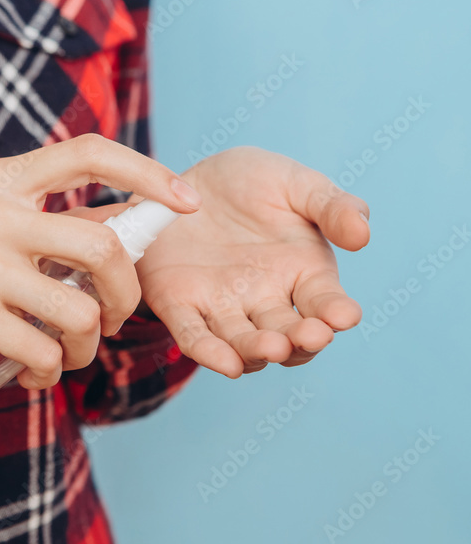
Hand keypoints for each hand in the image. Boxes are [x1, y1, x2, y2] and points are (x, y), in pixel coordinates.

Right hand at [0, 135, 200, 413]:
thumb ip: (48, 228)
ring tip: (66, 354)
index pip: (88, 152)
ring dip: (88, 346)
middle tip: (116, 319)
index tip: (186, 203)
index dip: (147, 172)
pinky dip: (52, 371)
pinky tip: (33, 371)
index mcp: (1, 182)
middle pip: (103, 246)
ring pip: (82, 312)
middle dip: (128, 294)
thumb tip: (132, 235)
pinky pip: (46, 351)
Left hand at [133, 146, 370, 377]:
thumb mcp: (294, 184)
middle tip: (311, 337)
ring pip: (243, 342)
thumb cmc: (251, 182)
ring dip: (258, 350)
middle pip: (287, 333)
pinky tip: (225, 363)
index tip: (345, 315)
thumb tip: (363, 234)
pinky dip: (209, 352)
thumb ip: (331, 206)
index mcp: (302, 272)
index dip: (336, 312)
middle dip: (301, 340)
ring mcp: (222, 306)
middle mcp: (265, 299)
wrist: (182, 180)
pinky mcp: (180, 305)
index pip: (324, 302)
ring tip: (272, 349)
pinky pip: (194, 335)